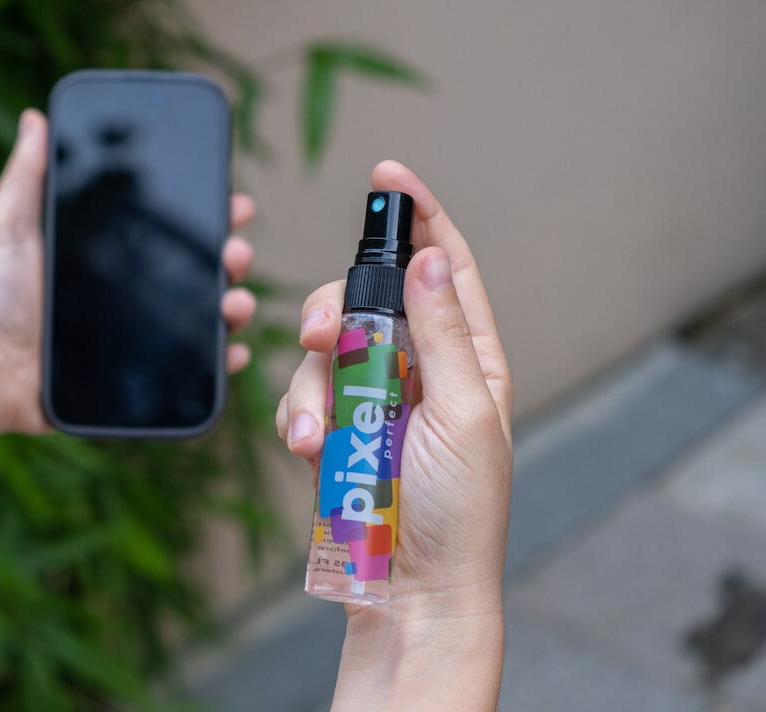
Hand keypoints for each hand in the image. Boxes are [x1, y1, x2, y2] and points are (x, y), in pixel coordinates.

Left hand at [0, 109, 257, 435]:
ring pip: (200, 319)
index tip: (232, 200)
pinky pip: (187, 373)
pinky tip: (231, 355)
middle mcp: (126, 291)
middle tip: (236, 250)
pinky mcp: (134, 380)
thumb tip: (35, 118)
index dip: (204, 213)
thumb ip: (26, 176)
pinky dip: (216, 365)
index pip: (166, 227)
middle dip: (229, 257)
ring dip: (230, 307)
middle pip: (195, 270)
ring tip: (234, 304)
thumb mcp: (5, 226)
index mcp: (104, 253)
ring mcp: (134, 336)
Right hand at [275, 161, 512, 707]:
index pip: (446, 266)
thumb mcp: (463, 414)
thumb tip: (430, 258)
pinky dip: (295, 415)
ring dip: (313, 378)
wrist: (411, 590)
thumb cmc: (459, 512)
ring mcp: (370, 398)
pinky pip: (300, 394)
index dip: (420, 217)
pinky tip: (306, 448)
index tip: (388, 176)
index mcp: (470, 356)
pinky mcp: (331, 428)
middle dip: (338, 306)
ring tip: (318, 428)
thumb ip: (444, 333)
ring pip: (324, 345)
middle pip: (368, 297)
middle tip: (322, 333)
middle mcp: (419, 367)